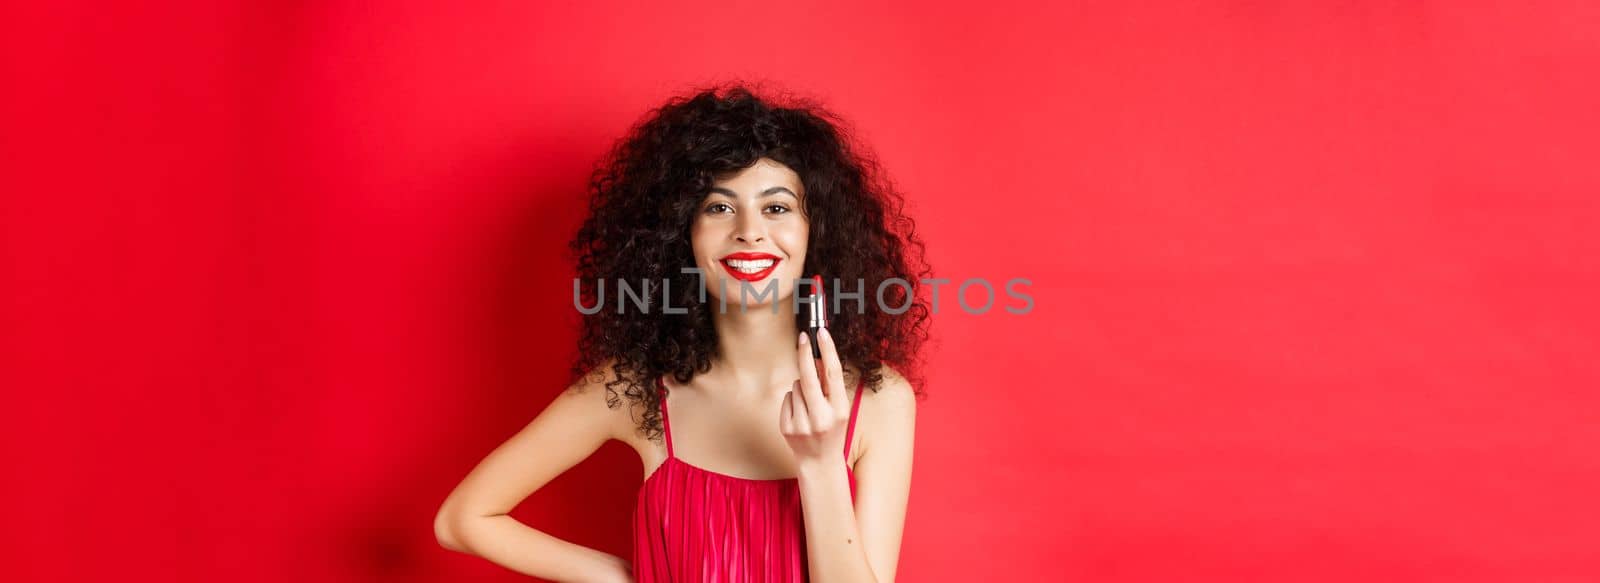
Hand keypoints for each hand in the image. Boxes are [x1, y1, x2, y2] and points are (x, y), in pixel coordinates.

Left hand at [781, 327, 848, 468]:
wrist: (820, 462)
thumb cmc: (832, 429)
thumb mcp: (839, 409)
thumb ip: (830, 386)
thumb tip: (818, 358)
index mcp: (840, 410)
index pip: (833, 374)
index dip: (827, 350)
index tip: (821, 332)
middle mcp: (822, 418)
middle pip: (808, 377)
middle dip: (805, 354)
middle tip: (802, 338)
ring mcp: (803, 424)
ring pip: (796, 386)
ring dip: (801, 388)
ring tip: (810, 405)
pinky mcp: (787, 428)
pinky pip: (787, 398)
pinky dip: (792, 401)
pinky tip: (800, 414)